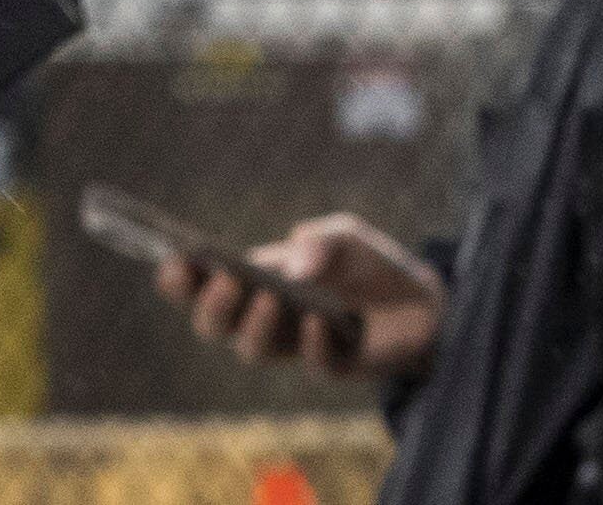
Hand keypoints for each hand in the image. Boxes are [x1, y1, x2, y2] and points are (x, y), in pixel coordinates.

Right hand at [163, 214, 439, 382]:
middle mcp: (264, 316)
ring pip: (250, 352)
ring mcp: (296, 344)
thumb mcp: (347, 236)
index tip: (174, 260)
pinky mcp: (333, 365)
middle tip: (225, 280)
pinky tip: (320, 323)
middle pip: (212, 325)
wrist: (428, 303)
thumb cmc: (372, 264)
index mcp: (252, 280)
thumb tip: (295, 269)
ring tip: (270, 299)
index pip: (198, 284)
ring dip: (251, 327)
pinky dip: (310, 345)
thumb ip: (321, 241)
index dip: (177, 278)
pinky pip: (311, 366)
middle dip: (207, 305)